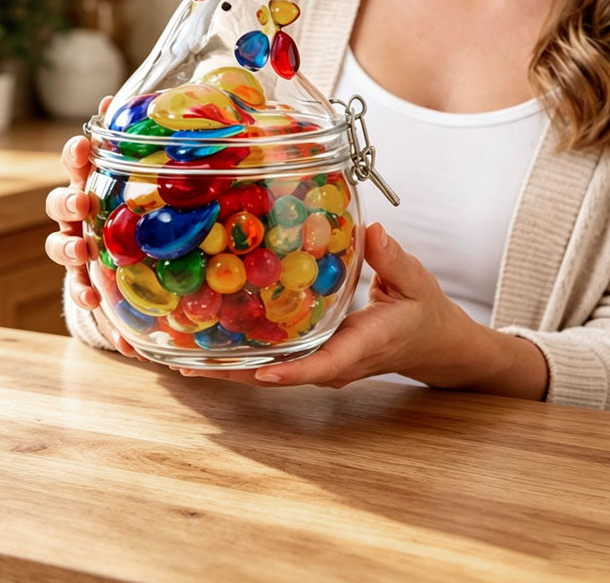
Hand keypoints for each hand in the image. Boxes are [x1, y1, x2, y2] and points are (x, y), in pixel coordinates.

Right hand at [43, 96, 142, 358]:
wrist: (124, 261)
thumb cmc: (132, 211)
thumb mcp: (142, 181)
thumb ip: (135, 147)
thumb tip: (125, 100)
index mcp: (92, 185)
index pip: (76, 165)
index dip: (75, 155)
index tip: (81, 146)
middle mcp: (78, 215)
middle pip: (58, 203)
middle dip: (66, 201)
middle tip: (82, 202)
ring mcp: (77, 247)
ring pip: (59, 245)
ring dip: (67, 247)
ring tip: (82, 251)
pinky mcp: (84, 280)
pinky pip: (79, 289)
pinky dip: (84, 295)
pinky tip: (93, 300)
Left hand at [179, 224, 548, 398]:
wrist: (431, 344)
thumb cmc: (424, 313)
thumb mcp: (416, 283)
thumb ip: (394, 259)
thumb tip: (373, 232)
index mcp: (363, 347)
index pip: (326, 366)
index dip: (292, 372)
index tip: (261, 373)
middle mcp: (335, 364)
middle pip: (279, 376)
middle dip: (233, 374)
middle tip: (185, 364)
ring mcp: (321, 365)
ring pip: (268, 373)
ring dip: (225, 370)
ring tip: (178, 359)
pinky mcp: (311, 357)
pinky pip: (272, 362)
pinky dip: (238, 358)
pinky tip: (205, 347)